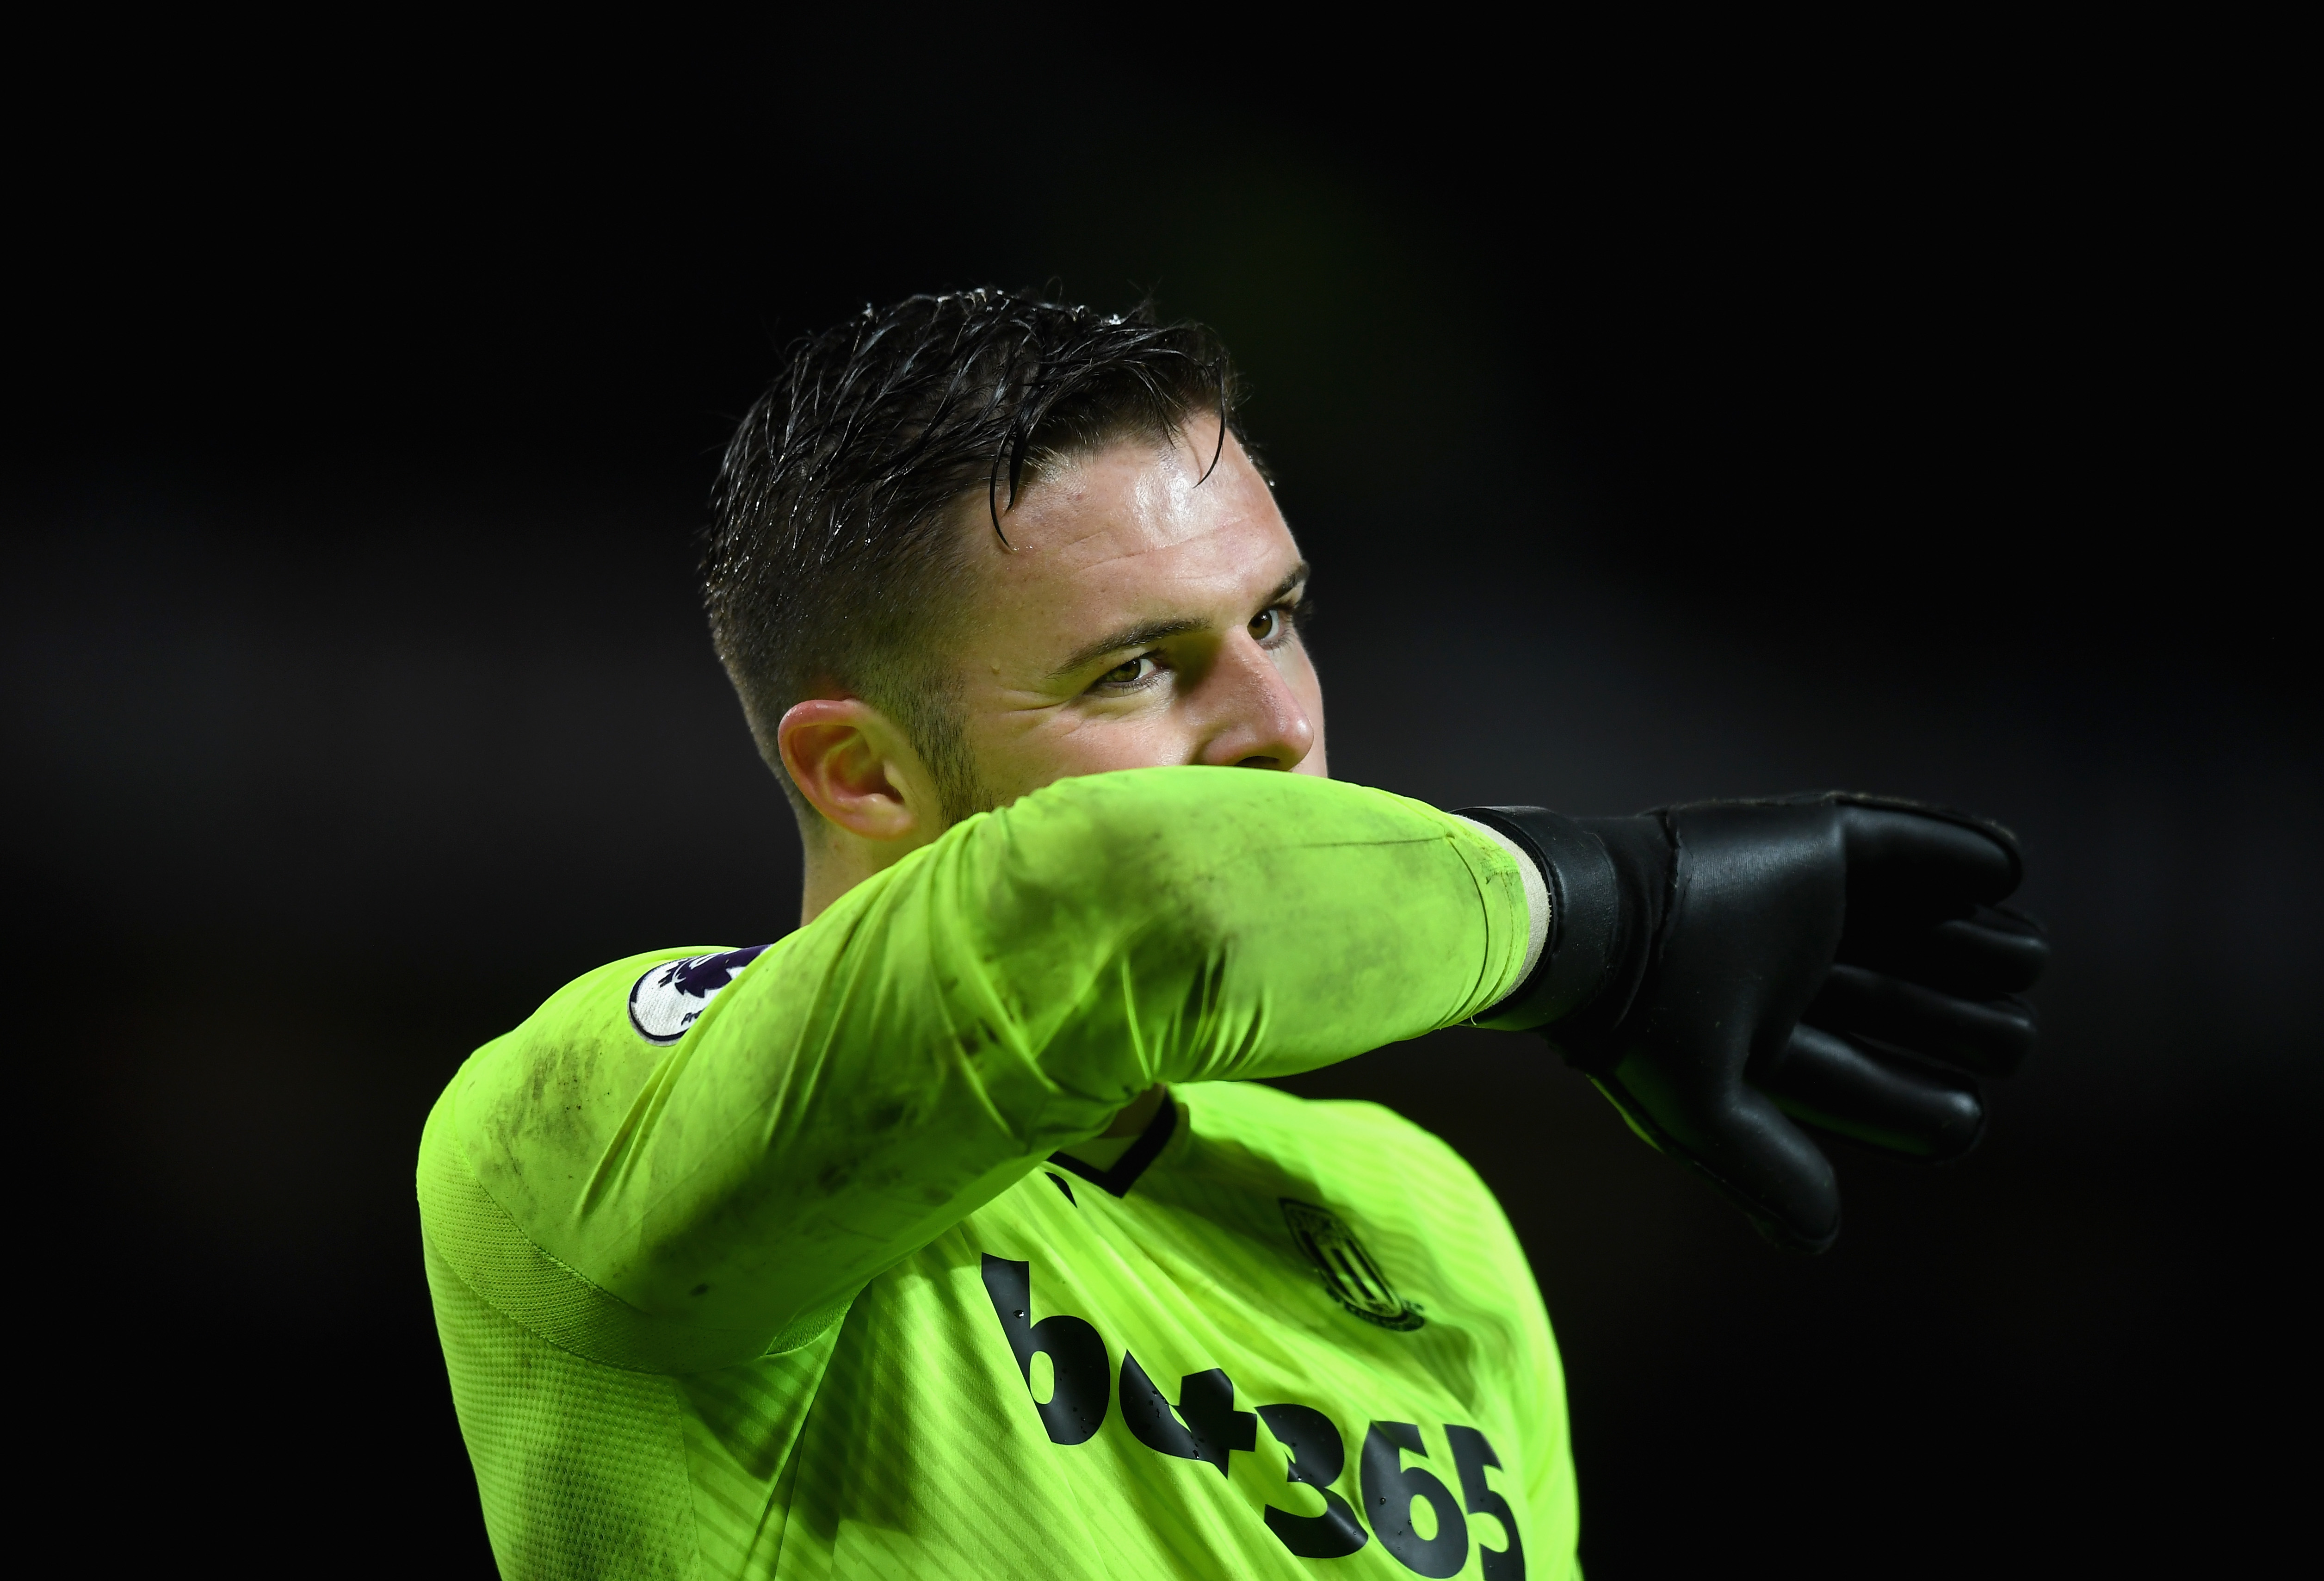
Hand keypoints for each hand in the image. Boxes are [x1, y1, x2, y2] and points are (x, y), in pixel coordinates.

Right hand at [1457, 794, 2048, 1251]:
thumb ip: (1764, 1173)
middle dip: (1956, 1023)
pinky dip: (1961, 853)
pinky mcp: (1812, 844)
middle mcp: (1785, 970)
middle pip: (1895, 999)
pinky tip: (2008, 868)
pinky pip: (1903, 847)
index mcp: (1756, 1036)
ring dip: (1973, 942)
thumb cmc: (1637, 1026)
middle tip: (2015, 1041)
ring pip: (1910, 926)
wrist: (1594, 926)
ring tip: (2031, 960)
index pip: (1852, 1076)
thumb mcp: (1704, 1118)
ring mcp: (1801, 902)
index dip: (1910, 1102)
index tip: (1964, 1118)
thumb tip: (1820, 1238)